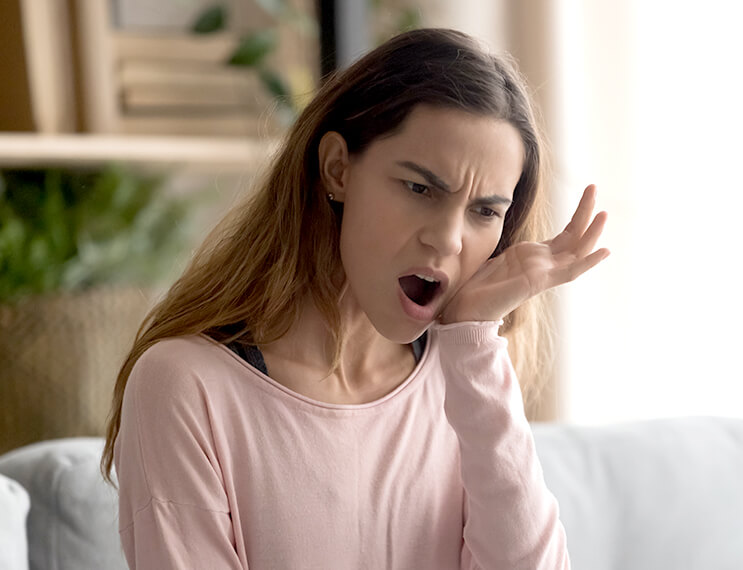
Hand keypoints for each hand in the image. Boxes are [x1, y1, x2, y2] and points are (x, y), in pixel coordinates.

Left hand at [440, 185, 609, 323]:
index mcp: (533, 257)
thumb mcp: (495, 257)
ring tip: (605, 213)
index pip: (564, 235)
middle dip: (585, 212)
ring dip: (592, 232)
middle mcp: (542, 264)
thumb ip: (507, 249)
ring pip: (576, 251)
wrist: (465, 308)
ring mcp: (543, 273)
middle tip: (593, 186)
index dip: (578, 216)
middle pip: (573, 236)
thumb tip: (497, 233)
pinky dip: (588, 262)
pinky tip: (605, 250)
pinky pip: (569, 272)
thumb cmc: (477, 286)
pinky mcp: (539, 282)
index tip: (588, 194)